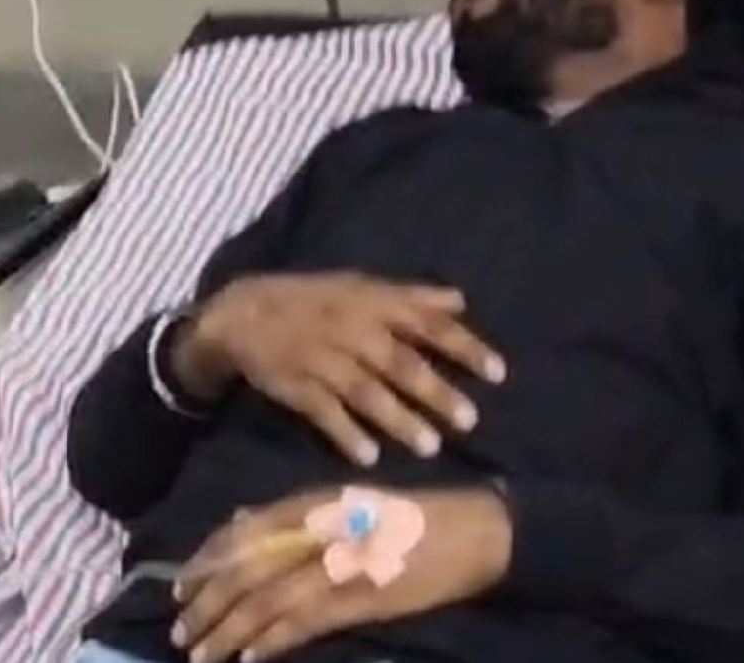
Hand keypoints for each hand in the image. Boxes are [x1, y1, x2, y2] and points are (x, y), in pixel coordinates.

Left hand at [172, 487, 511, 662]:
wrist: (473, 531)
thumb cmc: (413, 514)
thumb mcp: (351, 501)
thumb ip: (296, 512)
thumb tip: (240, 519)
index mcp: (318, 502)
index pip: (246, 531)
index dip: (208, 559)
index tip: (182, 585)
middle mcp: (322, 529)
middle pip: (248, 568)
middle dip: (209, 602)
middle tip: (181, 628)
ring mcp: (341, 565)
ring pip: (267, 600)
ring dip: (228, 630)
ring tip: (201, 653)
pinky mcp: (361, 599)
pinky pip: (303, 624)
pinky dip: (271, 642)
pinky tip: (248, 659)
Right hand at [173, 272, 505, 464]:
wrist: (245, 312)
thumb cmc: (315, 299)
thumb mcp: (363, 285)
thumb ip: (413, 296)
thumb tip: (461, 300)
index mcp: (374, 305)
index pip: (429, 325)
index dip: (465, 347)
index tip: (498, 374)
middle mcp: (354, 332)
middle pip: (401, 364)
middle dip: (436, 392)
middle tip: (469, 420)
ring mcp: (324, 360)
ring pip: (367, 393)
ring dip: (399, 420)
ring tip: (430, 447)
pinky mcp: (297, 387)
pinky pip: (325, 413)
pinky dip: (346, 434)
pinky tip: (370, 457)